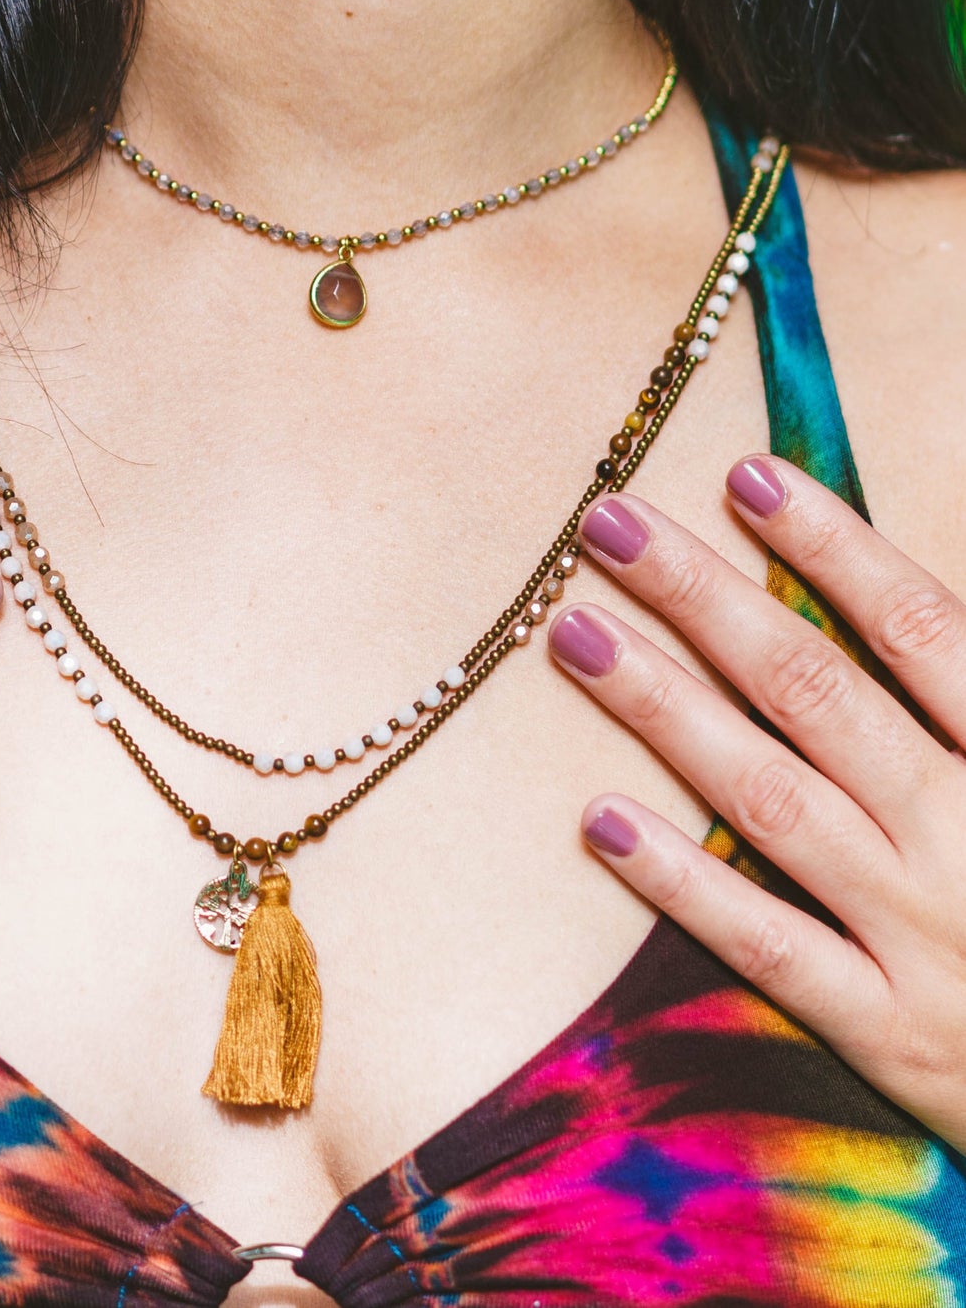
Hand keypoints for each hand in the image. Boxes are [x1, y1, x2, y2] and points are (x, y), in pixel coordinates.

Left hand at [548, 454, 965, 1150]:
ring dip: (668, 709)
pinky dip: (684, 882)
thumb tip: (900, 611)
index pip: (927, 629)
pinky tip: (601, 819)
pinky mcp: (890, 1032)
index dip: (836, 545)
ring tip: (578, 636)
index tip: (746, 476)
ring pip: (773, 800)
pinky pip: (770, 947)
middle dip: (708, 599)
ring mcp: (930, 939)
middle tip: (611, 526)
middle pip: (819, 692)